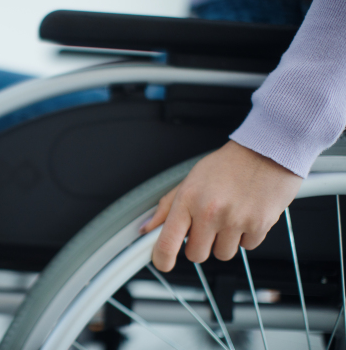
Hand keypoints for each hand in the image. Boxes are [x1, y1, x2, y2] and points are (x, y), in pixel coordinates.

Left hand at [140, 140, 302, 271]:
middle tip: (207, 225)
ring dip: (224, 241)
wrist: (267, 152)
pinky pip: (247, 247)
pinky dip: (246, 236)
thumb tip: (147, 228)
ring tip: (230, 216)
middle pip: (196, 255)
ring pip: (222, 254)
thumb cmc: (227, 165)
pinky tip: (246, 214)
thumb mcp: (191, 180)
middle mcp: (209, 211)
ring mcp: (234, 220)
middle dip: (200, 245)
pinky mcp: (258, 225)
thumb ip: (168, 207)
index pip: (167, 241)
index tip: (162, 263)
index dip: (161, 258)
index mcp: (188, 199)